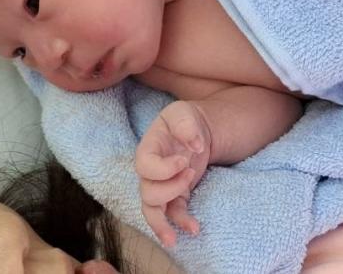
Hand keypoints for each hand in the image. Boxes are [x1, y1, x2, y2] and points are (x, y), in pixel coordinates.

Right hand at [135, 100, 211, 246]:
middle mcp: (150, 171)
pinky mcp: (176, 196)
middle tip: (190, 173)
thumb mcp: (184, 113)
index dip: (162, 169)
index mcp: (148, 149)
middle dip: (170, 189)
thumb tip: (195, 145)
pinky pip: (172, 215)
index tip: (183, 161)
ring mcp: (162, 186)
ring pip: (153, 211)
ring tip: (190, 227)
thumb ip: (185, 125)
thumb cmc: (186, 120)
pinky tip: (193, 229)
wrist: (198, 131)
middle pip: (148, 192)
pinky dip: (181, 224)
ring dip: (166, 222)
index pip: (144, 165)